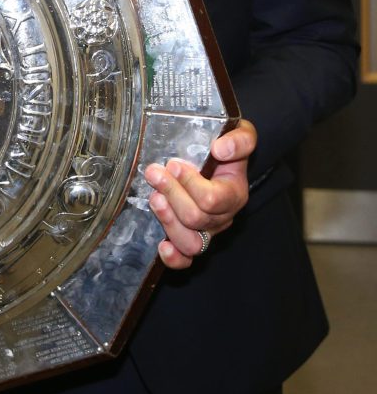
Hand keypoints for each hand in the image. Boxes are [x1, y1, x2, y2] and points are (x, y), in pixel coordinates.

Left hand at [144, 119, 256, 269]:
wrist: (219, 154)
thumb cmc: (226, 146)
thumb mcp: (241, 134)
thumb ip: (239, 140)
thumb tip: (220, 149)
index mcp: (234, 193)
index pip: (212, 199)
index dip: (189, 183)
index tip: (173, 163)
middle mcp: (222, 217)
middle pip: (196, 218)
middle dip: (171, 194)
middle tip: (154, 172)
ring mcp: (206, 230)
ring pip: (190, 242)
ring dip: (167, 219)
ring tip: (154, 198)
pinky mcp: (189, 237)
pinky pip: (186, 259)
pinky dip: (174, 257)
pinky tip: (162, 246)